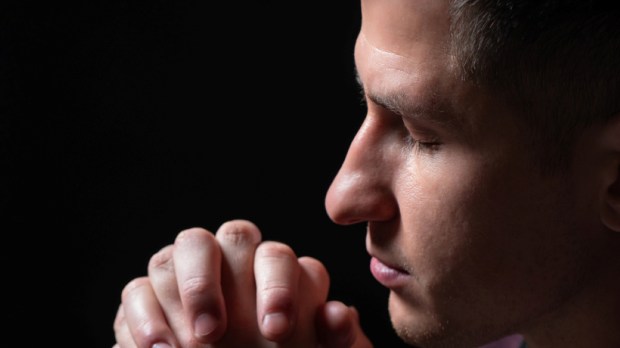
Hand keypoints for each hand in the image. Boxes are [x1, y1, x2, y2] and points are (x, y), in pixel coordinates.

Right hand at [113, 219, 372, 347]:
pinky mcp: (150, 299)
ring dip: (183, 293)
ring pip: (182, 249)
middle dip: (223, 280)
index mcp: (278, 272)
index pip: (278, 257)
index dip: (278, 287)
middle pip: (230, 237)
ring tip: (188, 346)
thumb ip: (337, 340)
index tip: (276, 331)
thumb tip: (339, 316)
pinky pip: (138, 289)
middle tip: (215, 333)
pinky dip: (144, 317)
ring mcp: (190, 275)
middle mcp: (235, 262)